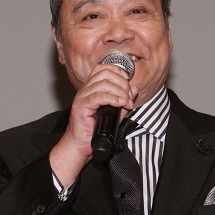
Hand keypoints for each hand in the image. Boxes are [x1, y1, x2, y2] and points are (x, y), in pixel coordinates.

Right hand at [50, 63, 136, 187]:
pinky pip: (98, 96)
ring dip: (120, 92)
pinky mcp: (81, 106)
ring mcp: (81, 97)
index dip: (118, 72)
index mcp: (91, 88)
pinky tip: (119, 103)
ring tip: (126, 103)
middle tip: (129, 97)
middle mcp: (85, 90)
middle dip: (122, 83)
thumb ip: (123, 101)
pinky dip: (112, 98)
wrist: (81, 146)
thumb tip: (133, 90)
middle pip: (105, 73)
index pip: (103, 69)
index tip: (128, 84)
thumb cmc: (94, 132)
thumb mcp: (114, 114)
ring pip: (103, 84)